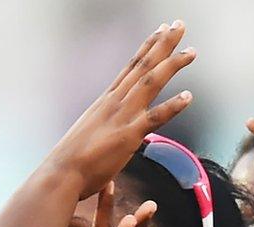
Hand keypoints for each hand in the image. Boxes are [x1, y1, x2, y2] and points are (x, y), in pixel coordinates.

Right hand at [47, 23, 195, 198]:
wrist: (61, 174)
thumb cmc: (74, 161)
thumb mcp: (91, 134)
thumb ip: (106, 126)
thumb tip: (113, 130)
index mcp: (107, 101)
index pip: (131, 67)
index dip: (148, 47)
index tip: (160, 31)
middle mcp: (115, 102)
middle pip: (143, 66)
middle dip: (163, 44)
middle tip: (179, 25)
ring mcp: (122, 117)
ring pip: (151, 83)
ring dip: (171, 65)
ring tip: (191, 52)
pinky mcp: (128, 136)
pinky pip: (155, 118)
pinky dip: (172, 106)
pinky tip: (189, 96)